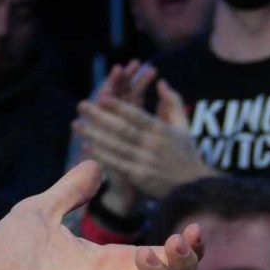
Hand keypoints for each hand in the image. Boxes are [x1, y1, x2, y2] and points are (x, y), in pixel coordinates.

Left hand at [0, 161, 201, 269]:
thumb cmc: (5, 255)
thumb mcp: (40, 212)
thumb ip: (69, 191)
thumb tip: (94, 164)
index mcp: (112, 262)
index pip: (169, 262)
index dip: (189, 251)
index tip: (192, 229)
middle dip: (185, 268)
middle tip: (175, 242)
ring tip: (142, 257)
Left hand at [73, 77, 207, 202]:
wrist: (193, 188)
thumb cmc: (186, 154)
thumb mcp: (184, 126)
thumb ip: (173, 102)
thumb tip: (161, 82)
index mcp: (163, 131)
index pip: (137, 115)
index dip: (119, 106)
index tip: (102, 96)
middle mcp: (153, 145)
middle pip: (123, 129)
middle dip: (100, 116)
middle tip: (81, 105)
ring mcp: (145, 162)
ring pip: (116, 146)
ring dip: (94, 135)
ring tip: (77, 125)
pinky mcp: (139, 177)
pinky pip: (116, 164)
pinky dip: (101, 155)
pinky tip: (86, 147)